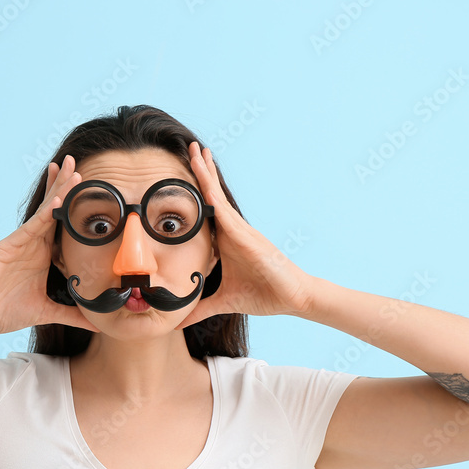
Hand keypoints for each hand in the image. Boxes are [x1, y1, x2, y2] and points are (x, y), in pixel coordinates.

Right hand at [0, 155, 100, 337]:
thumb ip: (71, 315)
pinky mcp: (8, 247)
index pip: (59, 225)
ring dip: (58, 191)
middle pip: (52, 210)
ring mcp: (19, 243)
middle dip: (65, 186)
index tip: (87, 188)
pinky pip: (30, 228)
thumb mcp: (46, 312)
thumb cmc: (4, 312)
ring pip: (43, 212)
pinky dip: (44, 214)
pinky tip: (57, 201)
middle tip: (78, 163)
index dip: (71, 206)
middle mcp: (31, 244)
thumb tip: (95, 323)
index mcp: (40, 255)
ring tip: (70, 170)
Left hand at [175, 142, 316, 329]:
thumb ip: (199, 308)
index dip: (193, 192)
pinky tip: (205, 180)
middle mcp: (232, 230)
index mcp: (225, 241)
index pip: (205, 211)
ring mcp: (239, 230)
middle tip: (187, 147)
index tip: (177, 176)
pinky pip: (225, 211)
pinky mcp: (246, 235)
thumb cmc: (263, 295)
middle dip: (200, 171)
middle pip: (211, 195)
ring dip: (205, 173)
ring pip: (216, 196)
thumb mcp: (222, 302)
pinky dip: (214, 195)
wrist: (292, 298)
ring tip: (196, 150)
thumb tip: (178, 321)